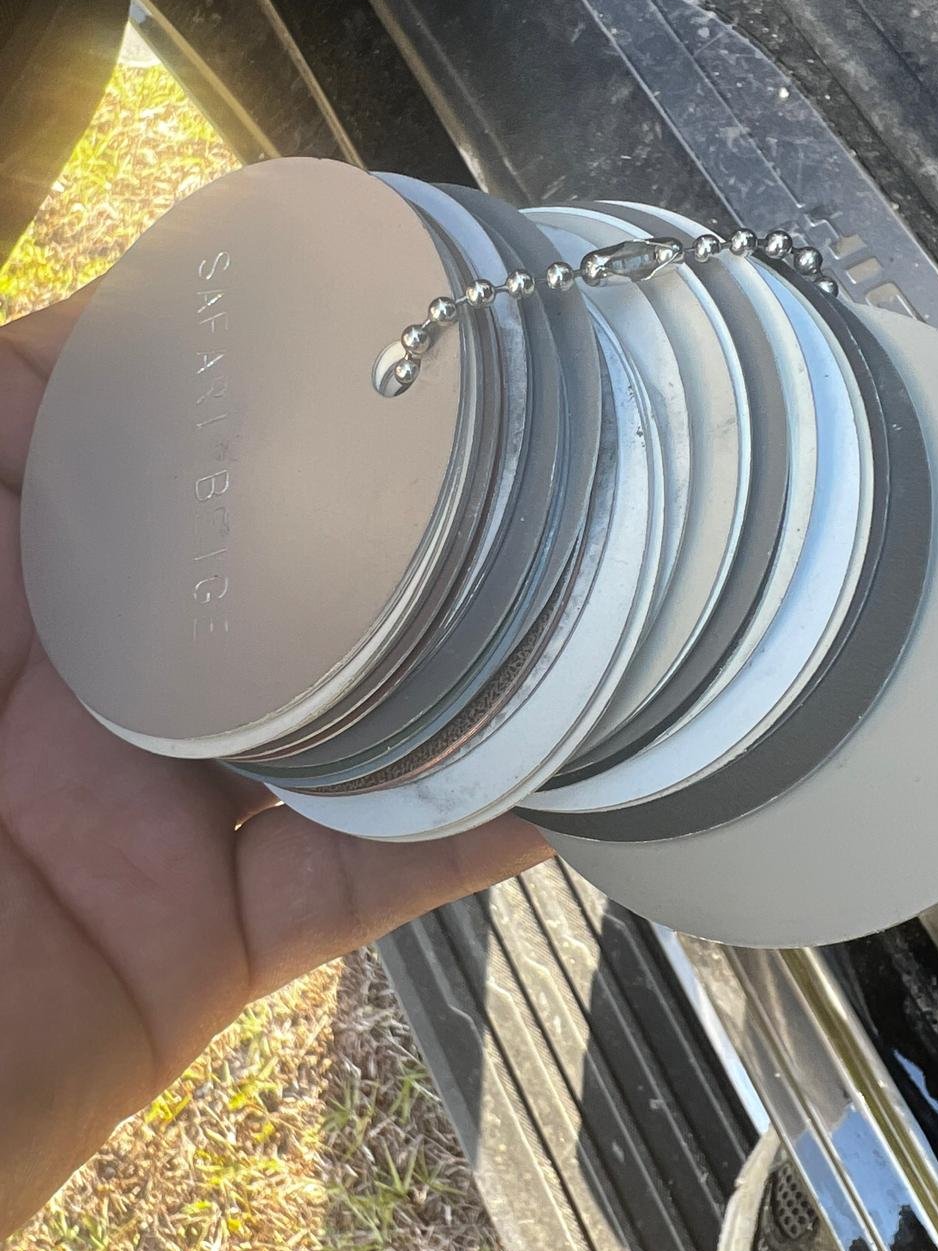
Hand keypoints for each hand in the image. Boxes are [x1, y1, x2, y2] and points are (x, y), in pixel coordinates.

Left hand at [0, 291, 549, 1240]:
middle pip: (274, 579)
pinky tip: (563, 782)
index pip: (152, 449)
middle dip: (378, 513)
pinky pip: (361, 883)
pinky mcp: (206, 944)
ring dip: (453, 670)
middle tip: (507, 439)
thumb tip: (109, 306)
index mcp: (16, 581)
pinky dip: (464, 838)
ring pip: (344, 720)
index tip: (360, 311)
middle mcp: (101, 685)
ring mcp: (162, 814)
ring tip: (570, 590)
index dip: (246, 374)